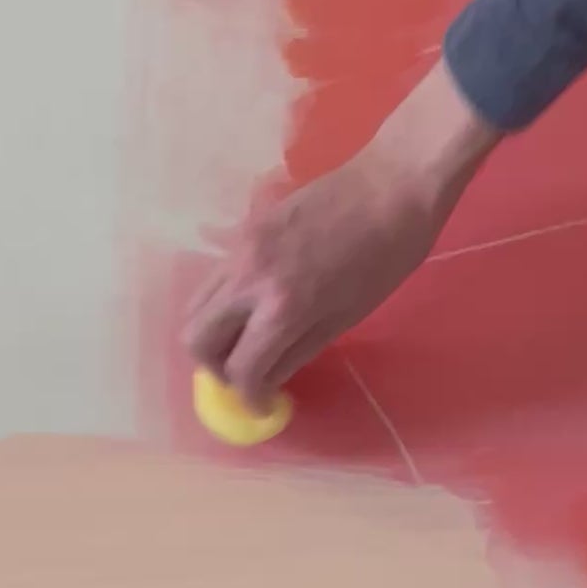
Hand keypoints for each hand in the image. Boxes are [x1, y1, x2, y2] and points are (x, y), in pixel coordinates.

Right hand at [185, 61, 497, 407]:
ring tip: (245, 341)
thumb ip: (298, 349)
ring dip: (212, 333)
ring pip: (196, 305)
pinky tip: (252, 305)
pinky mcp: (243, 228)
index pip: (241, 369)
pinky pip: (214, 276)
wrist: (391, 184)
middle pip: (195, 338)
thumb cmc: (387, 255)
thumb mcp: (347, 315)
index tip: (260, 404)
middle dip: (214, 367)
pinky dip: (222, 301)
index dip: (248, 397)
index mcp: (283, 307)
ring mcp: (239, 249)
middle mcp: (248, 279)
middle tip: (244, 373)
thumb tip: (268, 377)